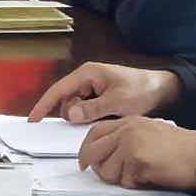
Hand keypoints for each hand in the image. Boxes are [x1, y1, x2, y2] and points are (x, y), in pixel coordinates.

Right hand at [36, 61, 175, 124]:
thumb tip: (72, 115)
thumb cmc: (142, 90)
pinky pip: (87, 111)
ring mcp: (92, 89)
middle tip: (102, 115)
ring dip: (88, 117)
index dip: (44, 105)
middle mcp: (86, 80)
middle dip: (77, 115)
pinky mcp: (98, 98)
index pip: (58, 90)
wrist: (163, 89)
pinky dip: (94, 117)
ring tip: (111, 114)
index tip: (33, 120)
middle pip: (67, 103)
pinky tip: (109, 115)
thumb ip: (93, 109)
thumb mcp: (119, 102)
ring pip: (77, 110)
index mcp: (87, 74)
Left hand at [77, 117, 195, 191]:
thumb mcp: (151, 133)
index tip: (85, 161)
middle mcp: (126, 129)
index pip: (94, 132)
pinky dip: (135, 184)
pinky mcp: (137, 159)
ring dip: (119, 179)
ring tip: (138, 175)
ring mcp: (130, 143)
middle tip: (106, 175)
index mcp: (129, 122)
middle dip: (96, 167)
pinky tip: (149, 177)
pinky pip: (124, 180)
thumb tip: (106, 155)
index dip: (87, 149)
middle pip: (92, 152)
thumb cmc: (184, 149)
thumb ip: (127, 139)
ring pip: (105, 170)